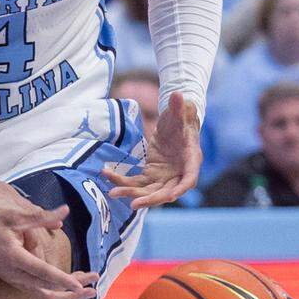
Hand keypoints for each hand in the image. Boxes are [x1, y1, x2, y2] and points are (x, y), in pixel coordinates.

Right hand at [0, 174, 96, 298]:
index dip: (63, 280)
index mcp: (15, 257)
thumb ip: (41, 217)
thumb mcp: (13, 215)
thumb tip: (65, 211)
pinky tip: (66, 287)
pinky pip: (35, 291)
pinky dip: (53, 292)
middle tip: (93, 290)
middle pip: (47, 291)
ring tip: (86, 289)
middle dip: (72, 291)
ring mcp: (11, 279)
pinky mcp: (10, 279)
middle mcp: (13, 273)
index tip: (80, 285)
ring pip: (42, 294)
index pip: (43, 273)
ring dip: (65, 294)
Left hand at [106, 91, 201, 207]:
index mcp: (191, 160)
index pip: (188, 179)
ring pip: (148, 190)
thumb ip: (178, 107)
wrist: (174, 123)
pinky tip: (107, 175)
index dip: (180, 189)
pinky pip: (136, 181)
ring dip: (131, 193)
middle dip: (150, 198)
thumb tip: (178, 95)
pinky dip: (122, 180)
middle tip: (133, 203)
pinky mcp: (151, 174)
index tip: (170, 197)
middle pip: (165, 192)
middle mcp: (178, 173)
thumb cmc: (181, 118)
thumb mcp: (180, 112)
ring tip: (113, 192)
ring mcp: (164, 176)